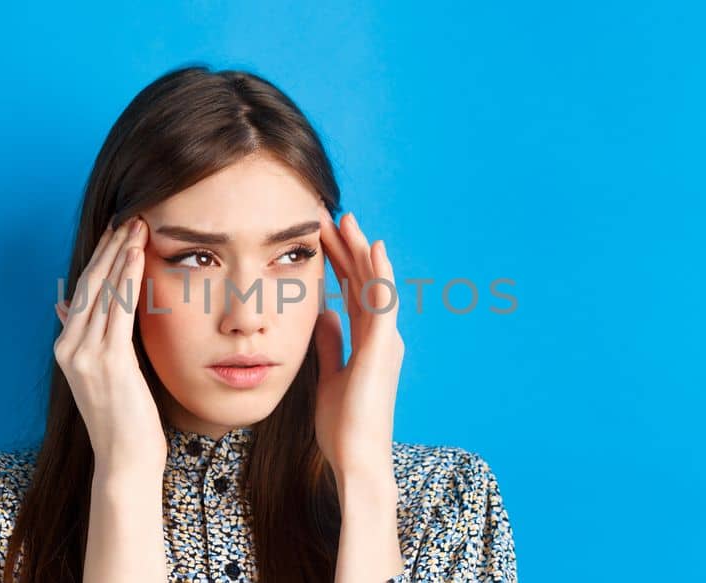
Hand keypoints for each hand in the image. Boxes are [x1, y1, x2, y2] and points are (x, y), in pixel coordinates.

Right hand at [54, 217, 164, 471]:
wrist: (125, 459)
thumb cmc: (122, 418)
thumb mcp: (100, 373)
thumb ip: (83, 337)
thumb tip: (64, 304)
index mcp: (66, 348)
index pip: (82, 292)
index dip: (99, 258)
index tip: (115, 231)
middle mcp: (69, 347)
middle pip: (89, 285)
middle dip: (109, 247)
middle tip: (128, 216)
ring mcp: (85, 355)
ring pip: (103, 292)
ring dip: (121, 255)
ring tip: (137, 226)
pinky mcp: (107, 361)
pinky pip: (118, 310)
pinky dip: (128, 279)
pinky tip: (137, 257)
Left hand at [313, 209, 404, 478]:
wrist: (356, 458)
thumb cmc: (343, 426)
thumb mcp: (328, 376)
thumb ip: (330, 345)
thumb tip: (325, 316)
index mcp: (367, 342)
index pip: (351, 292)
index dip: (337, 263)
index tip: (319, 238)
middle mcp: (381, 336)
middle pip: (363, 281)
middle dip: (346, 248)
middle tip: (328, 216)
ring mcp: (386, 340)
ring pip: (374, 284)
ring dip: (359, 250)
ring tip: (344, 219)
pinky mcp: (384, 347)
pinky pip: (383, 302)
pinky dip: (379, 274)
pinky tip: (372, 247)